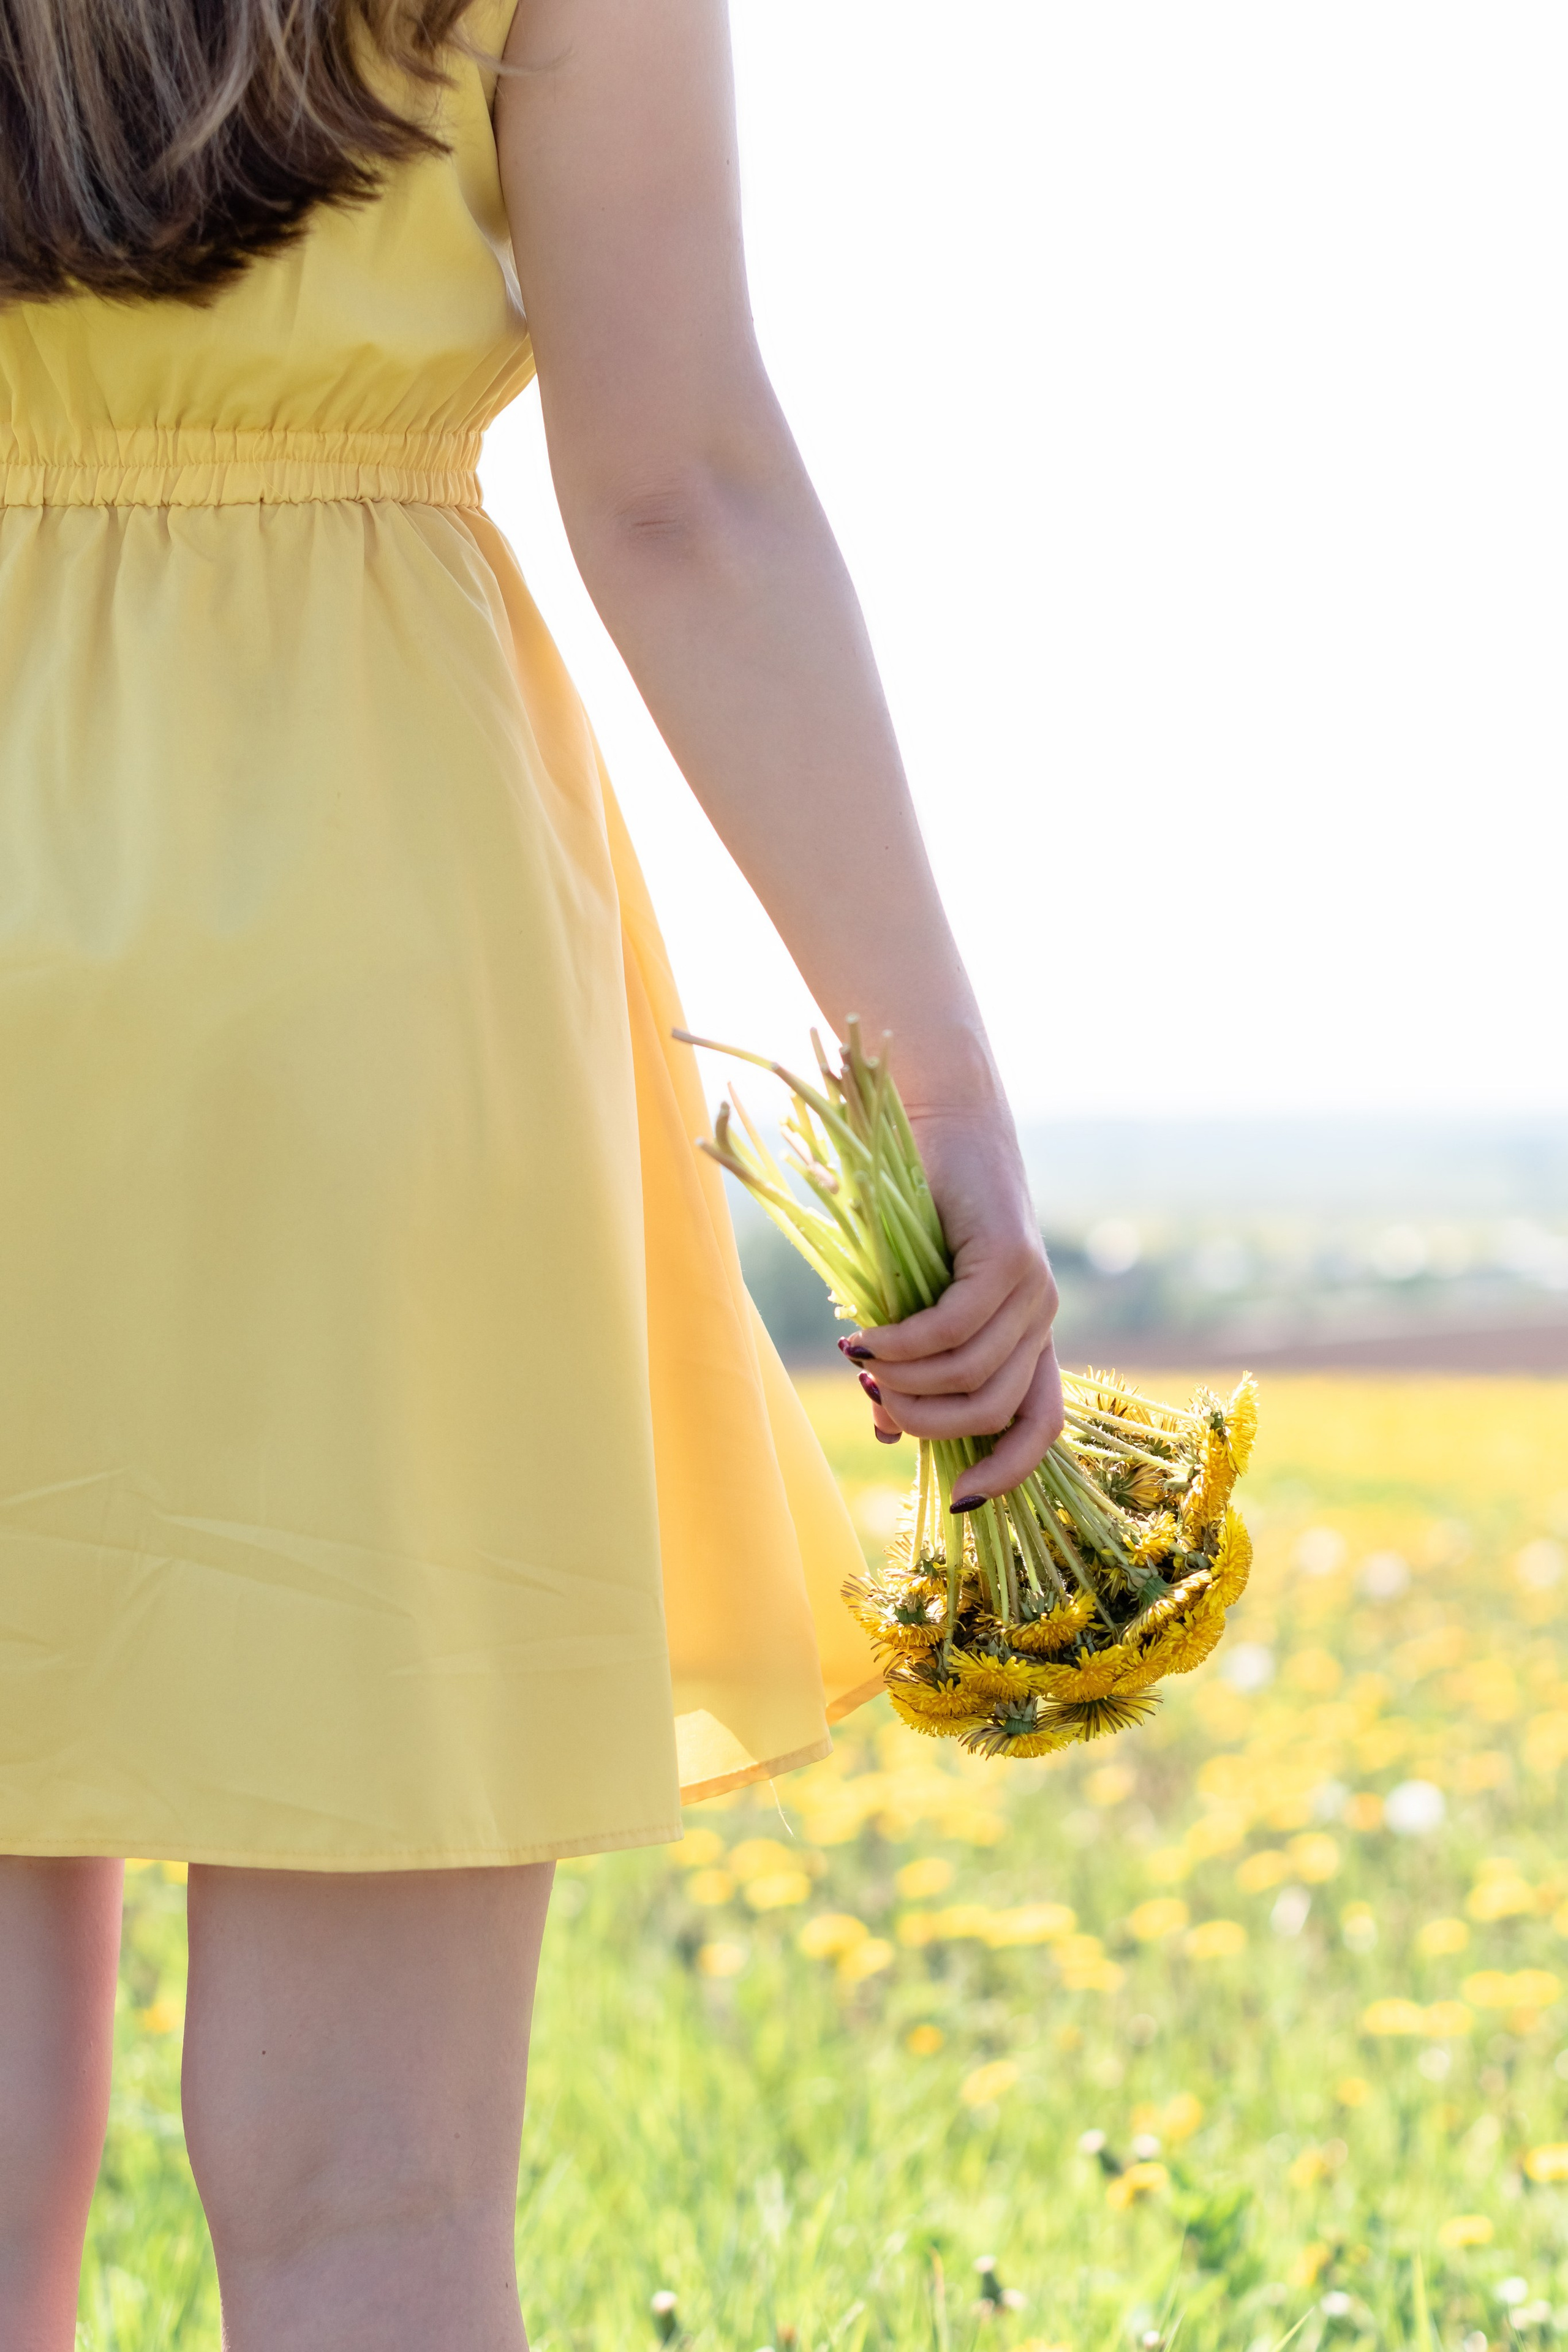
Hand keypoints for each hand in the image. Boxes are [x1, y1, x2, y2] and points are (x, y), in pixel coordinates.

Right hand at [844, 1102, 1062, 1500]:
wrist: (938, 1121)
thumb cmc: (917, 1214)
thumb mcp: (911, 1306)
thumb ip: (912, 1367)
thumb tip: (890, 1431)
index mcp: (1027, 1336)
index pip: (1039, 1425)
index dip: (1007, 1471)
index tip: (957, 1501)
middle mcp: (1042, 1317)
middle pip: (994, 1411)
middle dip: (929, 1424)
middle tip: (874, 1399)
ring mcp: (1033, 1288)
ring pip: (972, 1374)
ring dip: (907, 1384)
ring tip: (861, 1363)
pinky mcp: (1010, 1257)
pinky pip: (953, 1327)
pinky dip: (903, 1343)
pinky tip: (864, 1338)